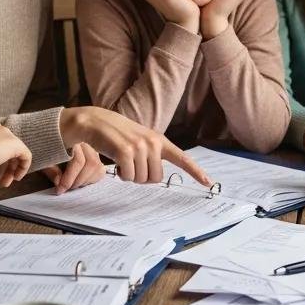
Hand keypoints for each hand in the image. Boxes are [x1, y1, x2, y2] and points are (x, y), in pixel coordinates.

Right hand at [0, 120, 31, 186]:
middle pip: (5, 148)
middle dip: (4, 166)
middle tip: (0, 180)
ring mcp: (6, 134)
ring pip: (14, 153)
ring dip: (10, 169)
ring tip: (4, 183)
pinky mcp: (15, 144)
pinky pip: (25, 155)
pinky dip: (23, 167)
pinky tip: (16, 177)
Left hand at [41, 142, 106, 193]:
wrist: (47, 139)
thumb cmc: (45, 149)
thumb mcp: (44, 159)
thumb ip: (51, 170)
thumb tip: (59, 182)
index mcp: (73, 140)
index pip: (78, 161)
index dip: (69, 179)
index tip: (60, 190)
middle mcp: (86, 141)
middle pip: (91, 163)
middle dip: (78, 181)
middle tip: (67, 188)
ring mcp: (93, 148)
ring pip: (98, 166)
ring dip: (86, 180)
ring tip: (73, 184)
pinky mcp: (96, 155)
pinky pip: (100, 169)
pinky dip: (92, 178)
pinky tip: (81, 181)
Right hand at [60, 106, 212, 185]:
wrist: (95, 121)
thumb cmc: (117, 135)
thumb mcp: (140, 140)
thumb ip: (152, 154)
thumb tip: (156, 177)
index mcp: (159, 140)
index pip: (182, 158)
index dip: (196, 172)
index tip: (209, 183)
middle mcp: (153, 143)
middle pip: (156, 178)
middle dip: (142, 177)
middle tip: (131, 166)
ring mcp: (140, 146)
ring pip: (141, 179)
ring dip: (129, 175)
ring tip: (122, 160)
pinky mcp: (125, 152)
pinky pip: (128, 176)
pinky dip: (121, 174)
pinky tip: (115, 162)